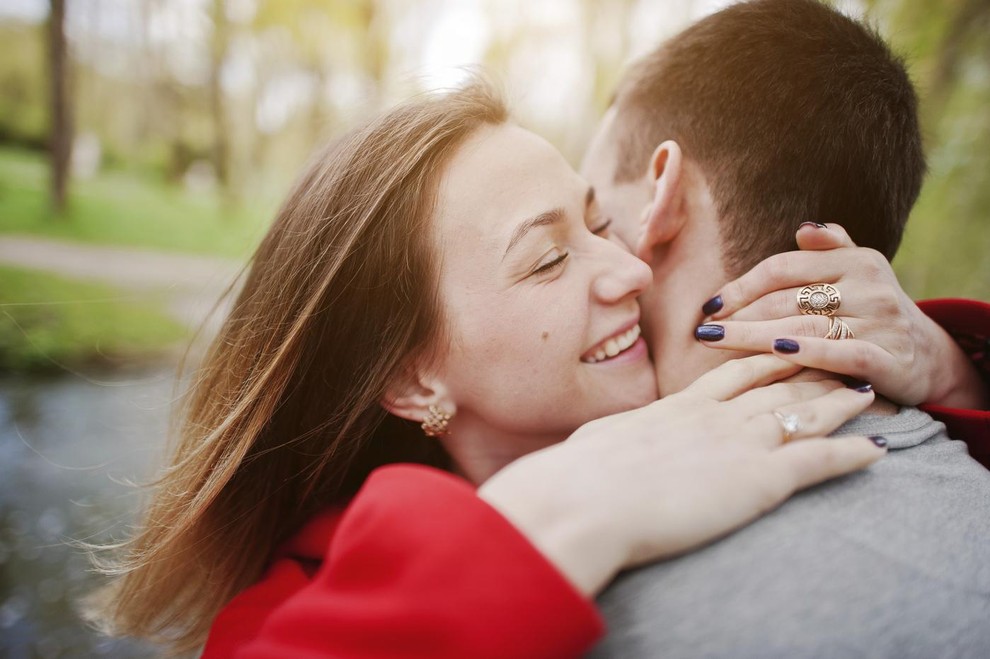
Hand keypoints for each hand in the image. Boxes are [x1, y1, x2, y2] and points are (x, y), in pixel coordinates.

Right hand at [477, 355, 884, 596]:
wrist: (588, 498)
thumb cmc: (580, 476)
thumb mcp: (599, 443)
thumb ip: (617, 437)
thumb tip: (602, 439)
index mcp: (678, 408)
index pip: (732, 375)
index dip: (764, 358)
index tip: (784, 346)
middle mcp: (716, 416)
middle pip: (776, 384)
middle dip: (811, 369)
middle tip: (841, 357)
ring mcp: (740, 443)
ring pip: (804, 412)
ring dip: (839, 403)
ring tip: (868, 393)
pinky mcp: (758, 479)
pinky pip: (817, 461)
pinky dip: (851, 453)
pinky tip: (877, 450)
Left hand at [696, 223, 988, 408]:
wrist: (930, 357)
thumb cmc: (876, 312)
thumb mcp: (860, 273)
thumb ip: (832, 248)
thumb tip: (803, 229)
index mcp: (855, 261)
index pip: (783, 269)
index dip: (742, 286)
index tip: (709, 305)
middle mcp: (868, 287)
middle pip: (785, 299)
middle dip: (737, 314)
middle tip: (701, 330)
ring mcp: (879, 322)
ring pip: (803, 326)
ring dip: (752, 336)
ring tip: (715, 342)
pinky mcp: (889, 358)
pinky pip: (841, 354)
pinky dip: (807, 352)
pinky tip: (775, 352)